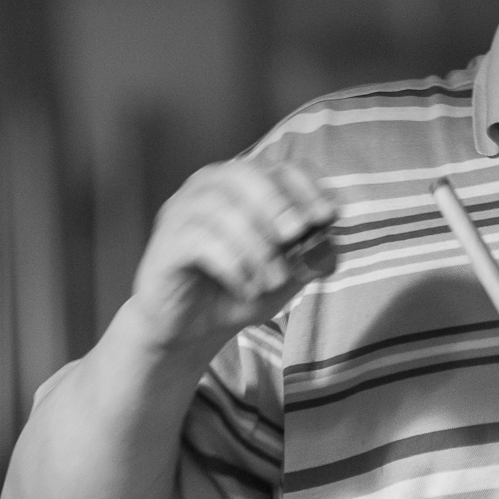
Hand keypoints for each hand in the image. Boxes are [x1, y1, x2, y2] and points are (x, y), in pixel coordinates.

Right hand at [124, 159, 333, 355]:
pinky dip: (233, 263)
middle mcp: (209, 187)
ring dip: (256, 245)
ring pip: (222, 208)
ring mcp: (182, 211)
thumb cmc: (238, 290)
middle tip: (297, 233)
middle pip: (245, 173)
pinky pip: (200, 239)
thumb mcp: (285, 277)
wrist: (190, 330)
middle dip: (278, 202)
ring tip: (274, 279)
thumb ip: (309, 260)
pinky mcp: (166, 242)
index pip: (279, 167)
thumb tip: (333, 248)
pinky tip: (247, 288)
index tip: (328, 215)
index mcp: (242, 184)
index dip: (307, 186)